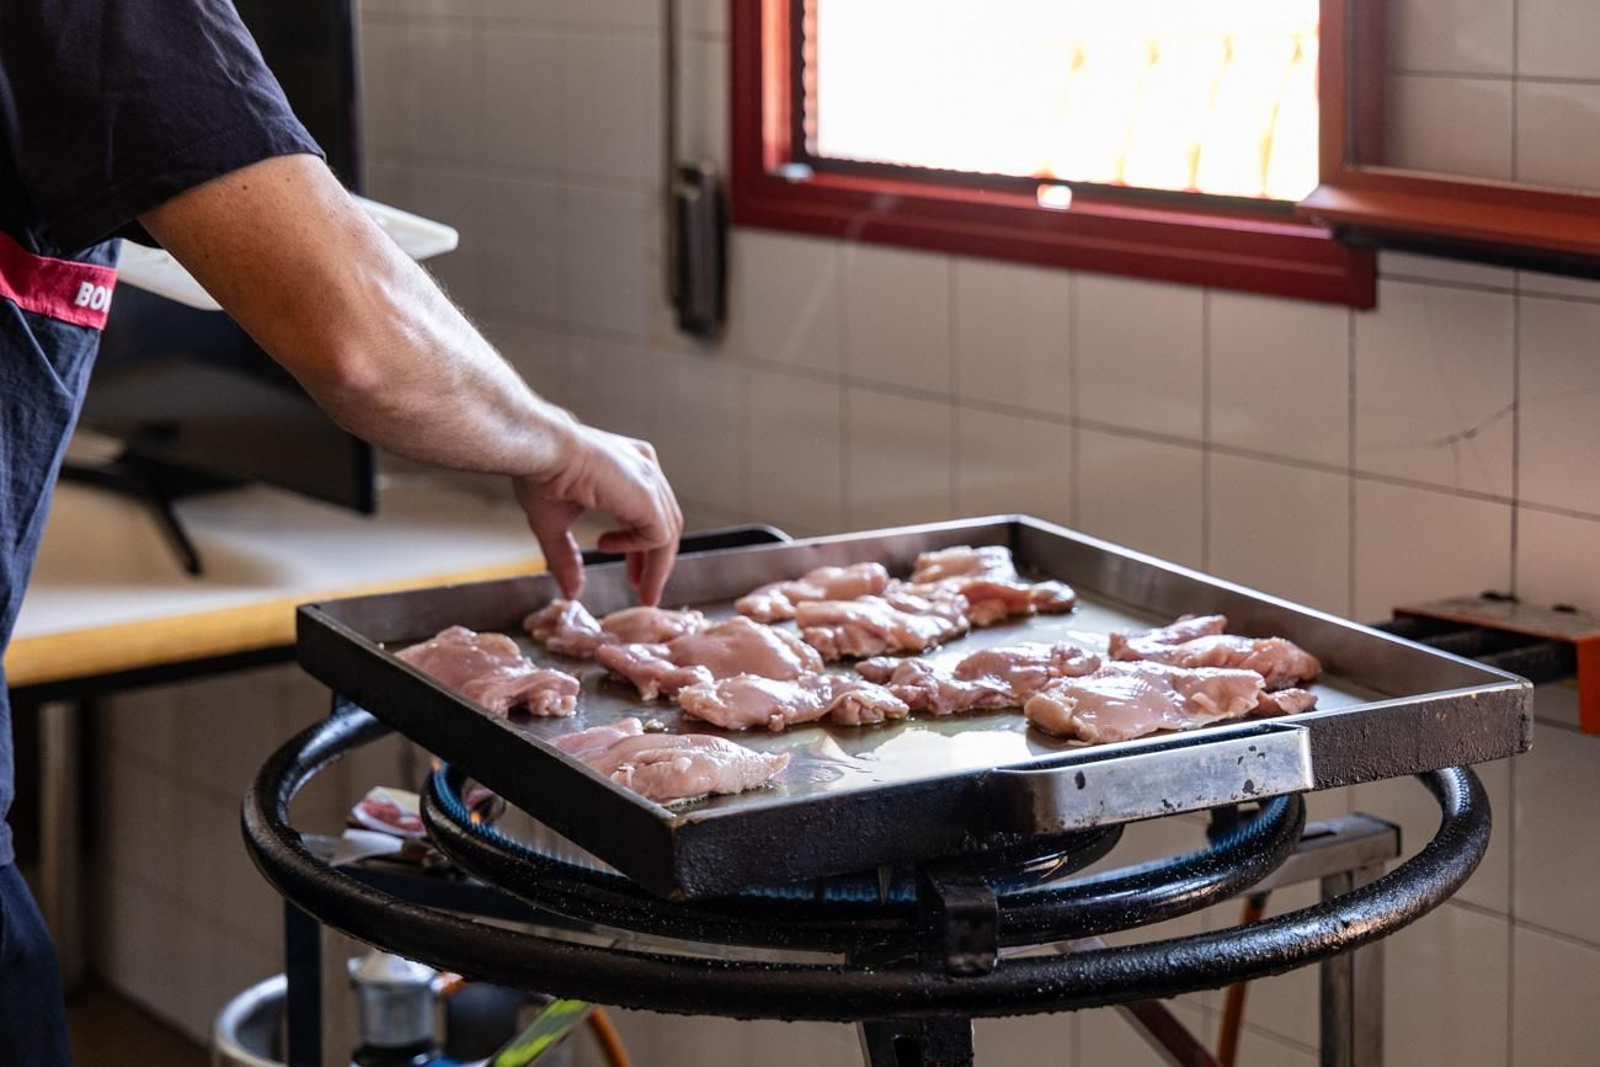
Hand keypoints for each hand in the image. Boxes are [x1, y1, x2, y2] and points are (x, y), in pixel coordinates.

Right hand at [512, 422, 683, 604]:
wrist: (541, 452)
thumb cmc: (541, 472)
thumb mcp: (554, 525)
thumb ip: (566, 558)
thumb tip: (571, 591)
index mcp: (628, 469)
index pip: (646, 514)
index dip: (640, 548)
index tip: (633, 576)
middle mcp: (644, 470)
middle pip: (663, 523)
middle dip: (655, 562)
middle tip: (645, 590)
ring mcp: (649, 480)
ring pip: (667, 532)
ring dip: (657, 567)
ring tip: (642, 589)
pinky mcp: (649, 496)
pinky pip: (659, 535)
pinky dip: (639, 551)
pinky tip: (607, 546)